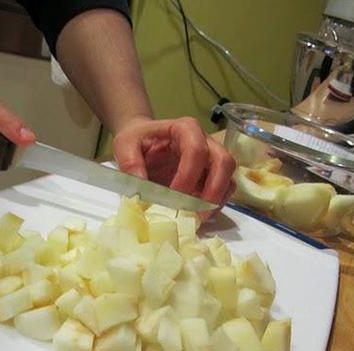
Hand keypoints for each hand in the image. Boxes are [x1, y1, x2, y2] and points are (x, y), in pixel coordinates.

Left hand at [113, 116, 235, 215]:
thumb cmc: (137, 141)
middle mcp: (205, 141)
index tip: (173, 196)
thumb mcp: (124, 145)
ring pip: (229, 177)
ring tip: (199, 217)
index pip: (197, 150)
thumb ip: (130, 162)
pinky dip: (216, 204)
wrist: (142, 142)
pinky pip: (225, 189)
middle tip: (196, 212)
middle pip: (223, 161)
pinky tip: (199, 214)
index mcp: (184, 129)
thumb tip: (140, 188)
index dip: (188, 176)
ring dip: (217, 199)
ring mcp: (212, 158)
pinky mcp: (212, 175)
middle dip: (213, 190)